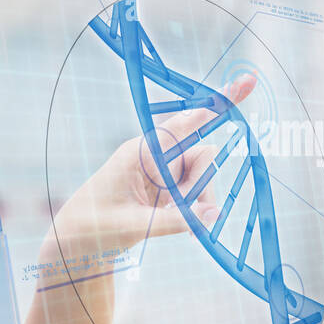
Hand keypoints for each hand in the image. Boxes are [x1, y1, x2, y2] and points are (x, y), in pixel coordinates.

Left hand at [47, 73, 257, 264]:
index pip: (184, 123)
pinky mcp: (166, 189)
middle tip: (187, 214)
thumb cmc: (93, 227)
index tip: (246, 82)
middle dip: (202, 186)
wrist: (77, 240)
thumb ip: (173, 221)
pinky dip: (195, 211)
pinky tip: (185, 229)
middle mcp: (154, 156)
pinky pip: (194, 193)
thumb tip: (214, 214)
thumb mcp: (132, 226)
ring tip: (175, 225)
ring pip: (202, 177)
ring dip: (197, 202)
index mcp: (140, 152)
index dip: (217, 104)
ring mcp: (162, 172)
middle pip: (203, 156)